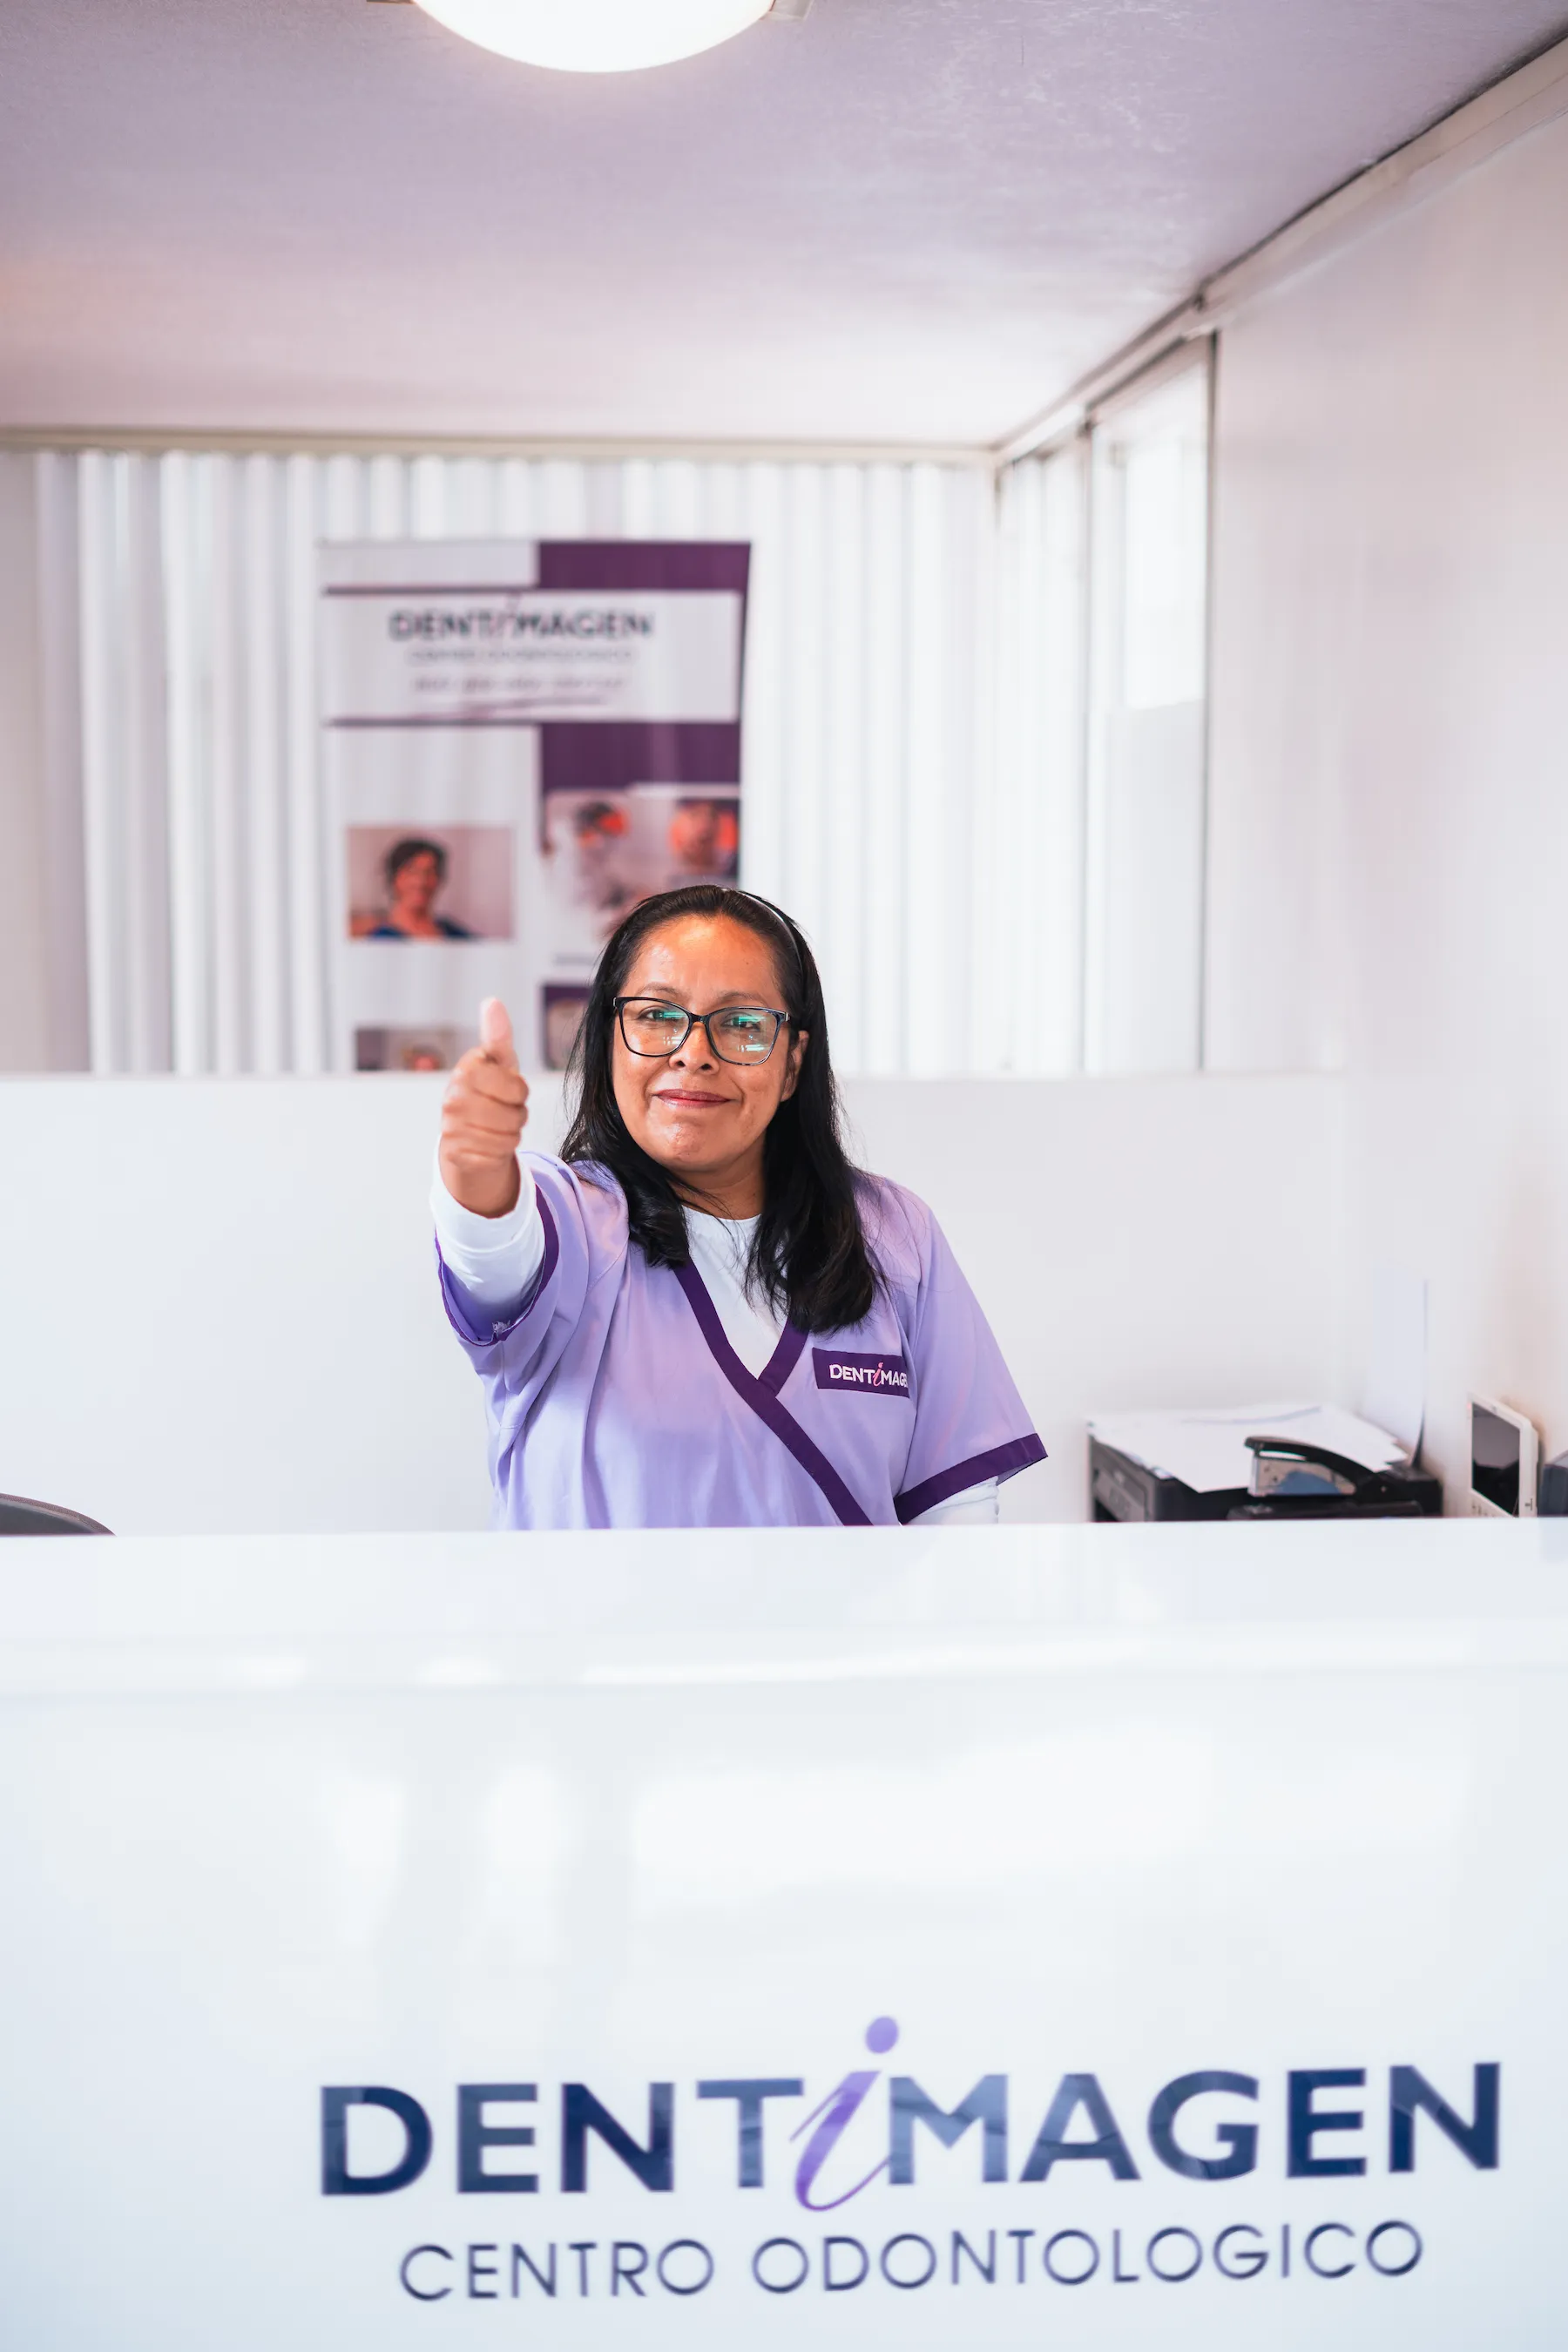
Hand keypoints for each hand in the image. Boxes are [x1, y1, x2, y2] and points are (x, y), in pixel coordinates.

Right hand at [439, 998, 528, 1216]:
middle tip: (502, 1109)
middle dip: (517, 1114)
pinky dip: (498, 1152)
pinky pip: (496, 1156)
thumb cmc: (489, 1090)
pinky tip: (486, 1143)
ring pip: (508, 1137)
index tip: (506, 1087)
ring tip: (496, 1125)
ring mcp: (451, 1128)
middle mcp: (453, 1099)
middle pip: (515, 1115)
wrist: (467, 1131)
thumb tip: (492, 1002)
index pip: (518, 1087)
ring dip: (510, 1134)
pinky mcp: (455, 1154)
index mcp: (466, 1071)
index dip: (520, 1090)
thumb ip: (498, 1035)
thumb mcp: (498, 1062)